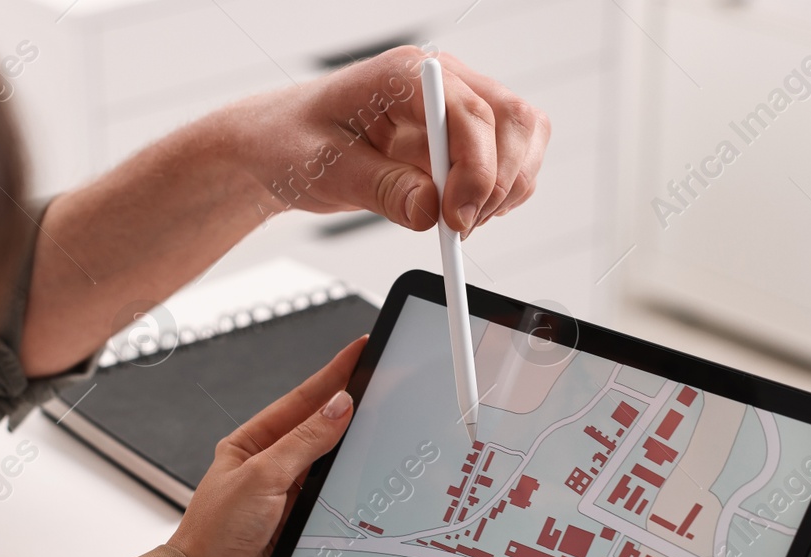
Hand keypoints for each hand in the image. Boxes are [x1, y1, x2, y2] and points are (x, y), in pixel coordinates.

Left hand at [169, 339, 363, 556]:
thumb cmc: (214, 534)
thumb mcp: (263, 476)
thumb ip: (304, 441)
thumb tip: (338, 406)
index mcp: (250, 444)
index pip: (301, 400)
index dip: (333, 374)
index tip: (360, 350)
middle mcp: (268, 467)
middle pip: (318, 429)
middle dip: (348, 406)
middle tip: (382, 381)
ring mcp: (285, 497)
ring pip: (328, 464)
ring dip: (351, 449)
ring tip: (381, 422)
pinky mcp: (299, 527)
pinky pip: (332, 499)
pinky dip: (350, 489)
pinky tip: (368, 479)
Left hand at [221, 46, 549, 234]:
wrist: (286, 145)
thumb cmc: (295, 142)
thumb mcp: (327, 169)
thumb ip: (380, 189)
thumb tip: (429, 212)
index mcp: (404, 76)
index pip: (470, 113)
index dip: (475, 172)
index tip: (455, 220)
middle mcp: (441, 83)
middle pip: (514, 120)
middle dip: (499, 183)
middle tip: (460, 227)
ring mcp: (458, 107)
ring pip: (524, 138)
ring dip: (505, 191)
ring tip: (457, 222)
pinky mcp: (464, 136)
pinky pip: (511, 160)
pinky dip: (500, 194)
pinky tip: (462, 212)